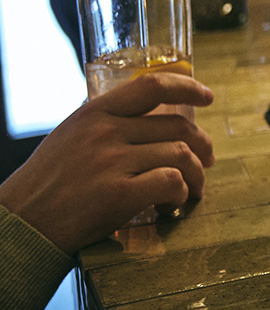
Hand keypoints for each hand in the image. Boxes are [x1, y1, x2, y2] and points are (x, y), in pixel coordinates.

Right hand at [0, 72, 215, 254]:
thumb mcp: (72, 136)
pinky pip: (172, 182)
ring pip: (181, 155)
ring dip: (196, 174)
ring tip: (191, 188)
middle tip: (207, 160)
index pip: (153, 86)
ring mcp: (112, 162)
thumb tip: (154, 117)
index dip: (188, 87)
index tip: (208, 97)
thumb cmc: (49, 182)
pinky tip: (171, 203)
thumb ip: (109, 123)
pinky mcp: (118, 195)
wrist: (22, 223)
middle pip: (177, 126)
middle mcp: (105, 132)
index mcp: (94, 112)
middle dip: (202, 144)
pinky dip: (180, 193)